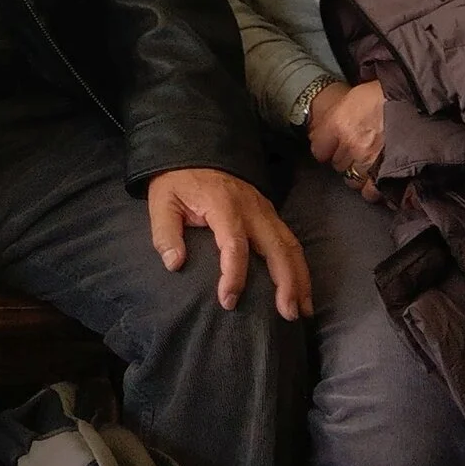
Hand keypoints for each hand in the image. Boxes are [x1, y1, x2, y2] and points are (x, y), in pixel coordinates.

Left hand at [146, 168, 311, 321]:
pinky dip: (299, 266)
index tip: (228, 300)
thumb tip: (174, 263)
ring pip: (291, 246)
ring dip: (300, 278)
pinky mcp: (270, 213)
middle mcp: (252, 209)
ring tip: (302, 310)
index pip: (235, 245)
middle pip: (277, 248)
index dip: (234, 275)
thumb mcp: (161, 200)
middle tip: (287, 314)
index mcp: (223, 205)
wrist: (195, 151)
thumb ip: (165, 232)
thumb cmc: (178, 180)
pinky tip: (301, 289)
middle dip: (286, 283)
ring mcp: (265, 210)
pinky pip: (290, 241)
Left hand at [307, 81, 384, 200]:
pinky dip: (376, 189)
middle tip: (356, 154)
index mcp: (338, 124)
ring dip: (359, 176)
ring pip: (353, 179)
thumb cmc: (389, 94)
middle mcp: (351, 145)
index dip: (326, 148)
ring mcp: (369, 161)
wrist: (419, 101)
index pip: (319, 149)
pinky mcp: (388, 172)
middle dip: (346, 160)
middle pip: (338, 164)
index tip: (330, 148)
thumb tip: (332, 124)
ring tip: (368, 169)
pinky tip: (380, 182)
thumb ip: (341, 114)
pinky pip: (373, 190)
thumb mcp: (357, 95)